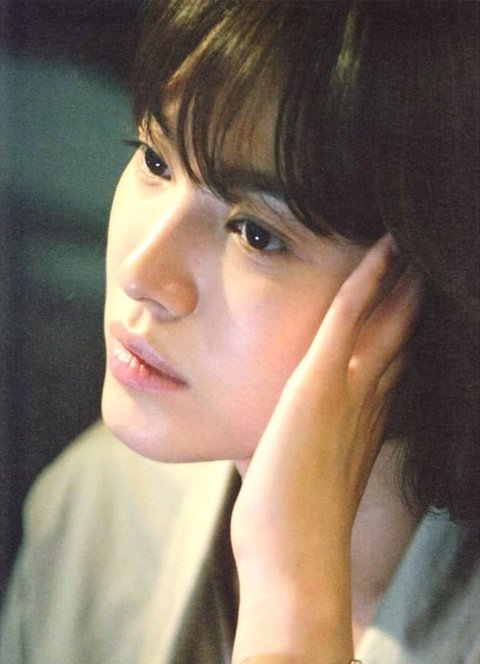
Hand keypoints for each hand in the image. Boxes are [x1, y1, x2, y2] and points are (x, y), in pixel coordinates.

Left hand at [231, 234, 421, 662]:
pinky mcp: (322, 384)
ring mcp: (349, 392)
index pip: (390, 366)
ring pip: (384, 321)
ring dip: (400, 282)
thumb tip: (294, 439)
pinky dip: (367, 281)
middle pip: (399, 338)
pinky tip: (382, 251)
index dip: (403, 334)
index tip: (412, 306)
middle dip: (412, 301)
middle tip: (429, 265)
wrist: (292, 562)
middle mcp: (368, 404)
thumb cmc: (289, 528)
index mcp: (364, 425)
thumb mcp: (302, 479)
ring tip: (413, 246)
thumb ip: (308, 452)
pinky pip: (349, 318)